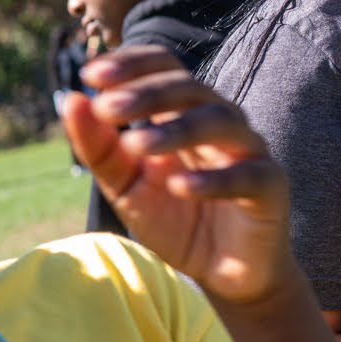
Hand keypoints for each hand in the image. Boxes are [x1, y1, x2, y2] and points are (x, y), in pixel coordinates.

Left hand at [64, 46, 291, 304]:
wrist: (222, 276)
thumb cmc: (177, 223)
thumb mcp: (127, 188)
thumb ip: (99, 149)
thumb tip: (70, 100)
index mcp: (184, 114)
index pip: (164, 67)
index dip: (131, 64)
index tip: (90, 76)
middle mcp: (220, 122)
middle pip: (190, 87)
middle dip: (146, 93)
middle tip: (106, 108)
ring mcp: (249, 151)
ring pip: (220, 120)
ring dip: (176, 128)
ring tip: (136, 145)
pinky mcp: (270, 187)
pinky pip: (246, 175)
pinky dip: (212, 179)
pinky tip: (178, 187)